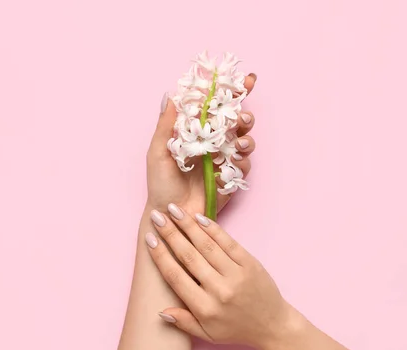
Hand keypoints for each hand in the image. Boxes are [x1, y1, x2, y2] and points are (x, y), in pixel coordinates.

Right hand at [144, 203, 295, 348]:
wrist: (273, 326)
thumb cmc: (237, 330)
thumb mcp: (208, 334)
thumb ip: (184, 322)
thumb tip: (160, 311)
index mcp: (205, 308)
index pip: (176, 277)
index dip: (161, 256)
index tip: (149, 239)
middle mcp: (220, 290)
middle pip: (189, 256)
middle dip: (170, 234)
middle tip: (157, 216)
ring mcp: (236, 275)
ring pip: (207, 245)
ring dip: (188, 225)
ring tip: (174, 210)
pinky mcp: (250, 264)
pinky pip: (228, 243)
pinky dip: (213, 229)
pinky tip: (199, 217)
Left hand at [145, 75, 256, 215]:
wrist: (171, 214)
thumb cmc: (160, 183)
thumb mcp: (158, 152)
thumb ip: (165, 125)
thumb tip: (169, 95)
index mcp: (197, 130)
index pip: (216, 105)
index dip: (232, 90)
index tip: (246, 79)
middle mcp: (213, 141)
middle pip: (238, 120)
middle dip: (245, 114)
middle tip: (242, 116)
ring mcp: (224, 159)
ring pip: (246, 141)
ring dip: (248, 137)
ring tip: (241, 142)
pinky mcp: (232, 178)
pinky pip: (244, 166)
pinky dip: (242, 162)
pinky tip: (233, 165)